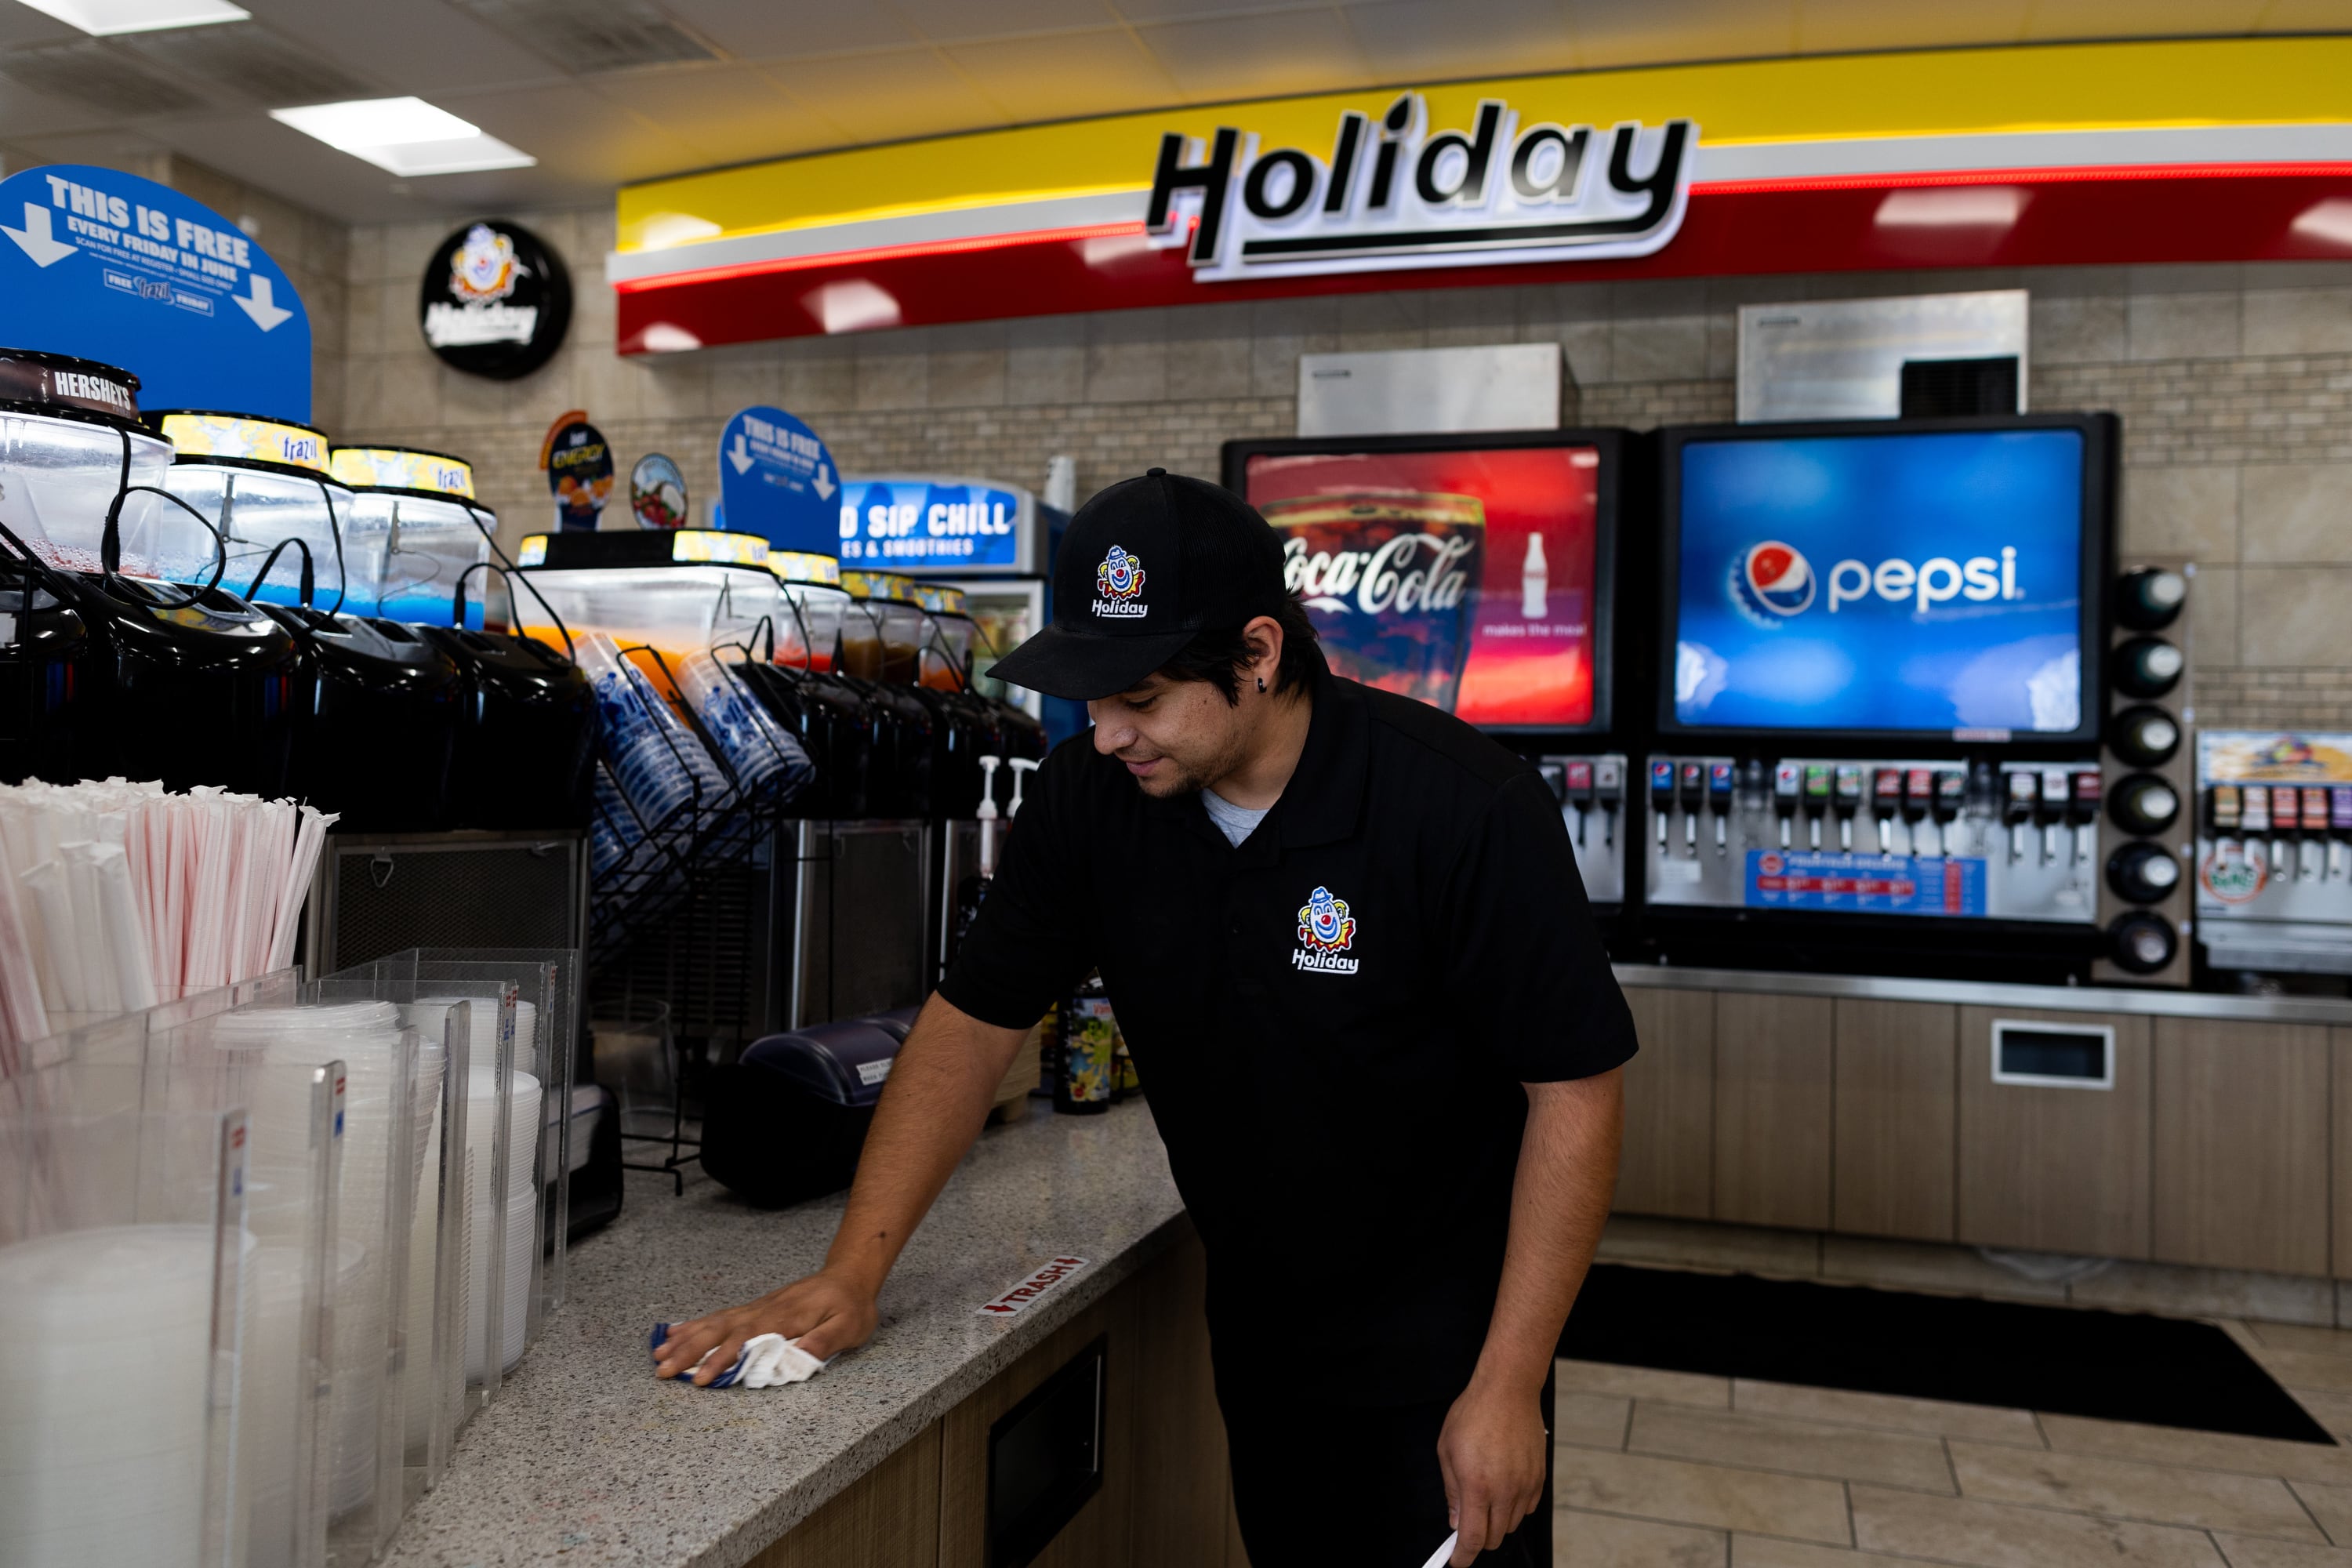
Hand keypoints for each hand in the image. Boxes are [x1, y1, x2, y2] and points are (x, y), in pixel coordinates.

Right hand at [651, 1270, 878, 1386]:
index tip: (702, 1379)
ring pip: (715, 1323)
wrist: (848, 1275)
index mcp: (784, 1318)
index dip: (723, 1360)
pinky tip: (675, 1332)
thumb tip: (798, 1359)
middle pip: (721, 1331)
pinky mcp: (754, 1309)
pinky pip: (720, 1317)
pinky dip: (695, 1325)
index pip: (747, 1341)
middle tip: (662, 1371)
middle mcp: (763, 1311)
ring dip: (686, 1339)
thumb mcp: (849, 1325)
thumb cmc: (850, 1305)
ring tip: (658, 1356)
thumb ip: (825, 1341)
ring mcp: (756, 1308)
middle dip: (690, 1352)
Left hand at [1436, 1374, 1546, 1563]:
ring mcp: (1525, 1485)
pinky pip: (1527, 1509)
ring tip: (1485, 1498)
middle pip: (1494, 1537)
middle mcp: (1504, 1490)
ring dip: (1497, 1523)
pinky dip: (1514, 1509)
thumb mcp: (1447, 1450)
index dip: (1463, 1556)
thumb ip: (1451, 1491)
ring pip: (1512, 1525)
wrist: (1508, 1390)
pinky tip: (1503, 1490)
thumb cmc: (1474, 1413)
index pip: (1473, 1538)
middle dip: (1478, 1538)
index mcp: (1477, 1485)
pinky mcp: (1539, 1478)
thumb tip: (1455, 1520)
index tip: (1457, 1561)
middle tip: (1468, 1524)